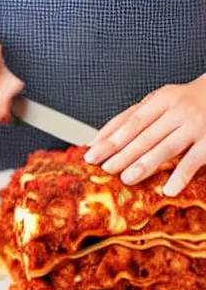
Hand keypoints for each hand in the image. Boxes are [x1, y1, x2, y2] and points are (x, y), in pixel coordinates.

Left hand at [84, 74, 205, 196]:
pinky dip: (180, 176)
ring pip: (166, 148)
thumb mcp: (159, 101)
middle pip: (144, 136)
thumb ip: (131, 118)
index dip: (110, 137)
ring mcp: (195, 126)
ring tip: (126, 179)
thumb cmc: (185, 101)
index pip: (131, 121)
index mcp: (161, 100)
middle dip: (122, 154)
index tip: (93, 151)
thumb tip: (99, 139)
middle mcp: (177, 112)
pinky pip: (193, 161)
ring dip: (144, 165)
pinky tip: (168, 189)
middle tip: (105, 169)